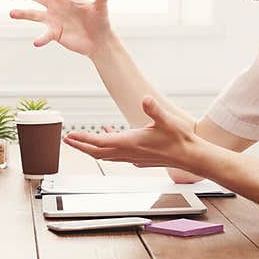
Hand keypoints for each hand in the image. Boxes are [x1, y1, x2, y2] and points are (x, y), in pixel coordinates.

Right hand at [5, 0, 112, 57]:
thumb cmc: (100, 22)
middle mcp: (56, 6)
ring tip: (11, 13)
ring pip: (34, 14)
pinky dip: (41, 38)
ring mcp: (53, 19)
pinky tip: (36, 42)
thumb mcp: (100, 8)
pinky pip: (44, 35)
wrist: (98, 41)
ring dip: (22, 13)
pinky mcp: (54, 33)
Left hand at [63, 96, 196, 167]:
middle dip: (80, 145)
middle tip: (66, 139)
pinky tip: (109, 136)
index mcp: (130, 143)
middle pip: (97, 152)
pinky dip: (106, 148)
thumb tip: (145, 99)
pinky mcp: (138, 159)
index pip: (100, 142)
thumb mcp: (167, 121)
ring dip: (91, 148)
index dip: (83, 139)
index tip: (70, 135)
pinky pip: (116, 155)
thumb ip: (154, 110)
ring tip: (80, 140)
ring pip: (105, 155)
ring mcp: (133, 158)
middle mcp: (128, 153)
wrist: (192, 157)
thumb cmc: (180, 140)